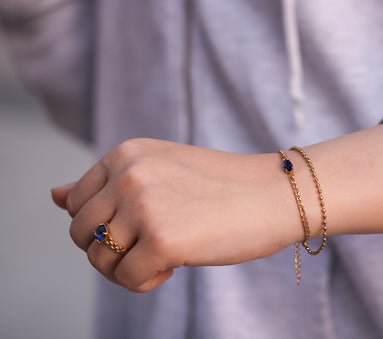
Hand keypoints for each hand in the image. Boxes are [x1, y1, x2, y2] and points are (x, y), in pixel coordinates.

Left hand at [52, 138, 298, 291]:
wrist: (276, 193)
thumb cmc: (223, 186)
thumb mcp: (161, 171)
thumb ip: (107, 184)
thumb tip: (52, 196)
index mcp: (126, 154)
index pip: (75, 203)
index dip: (103, 226)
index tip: (139, 227)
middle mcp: (129, 175)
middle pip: (79, 233)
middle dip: (108, 250)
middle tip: (149, 249)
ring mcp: (144, 206)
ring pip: (98, 258)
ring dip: (126, 268)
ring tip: (164, 257)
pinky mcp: (162, 240)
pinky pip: (127, 278)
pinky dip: (145, 282)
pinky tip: (174, 267)